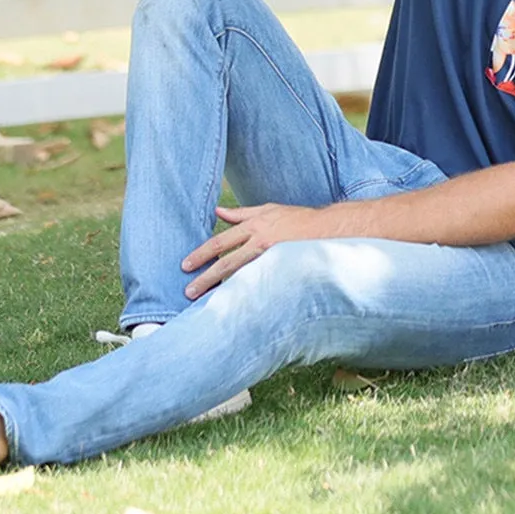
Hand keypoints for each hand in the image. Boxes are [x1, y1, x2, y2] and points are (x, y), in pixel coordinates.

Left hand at [181, 202, 319, 298]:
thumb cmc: (298, 219)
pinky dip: (243, 292)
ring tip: (204, 301)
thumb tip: (217, 211)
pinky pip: (257, 282)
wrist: (329, 228)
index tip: (186, 265)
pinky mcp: (281, 268)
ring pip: (239, 275)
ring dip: (219, 288)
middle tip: (188, 290)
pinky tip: (232, 304)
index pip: (221, 241)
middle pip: (226, 260)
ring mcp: (271, 256)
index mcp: (255, 224)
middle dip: (205, 276)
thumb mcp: (269, 209)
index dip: (202, 254)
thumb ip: (242, 213)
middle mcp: (260, 239)